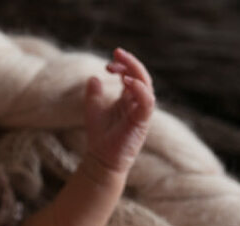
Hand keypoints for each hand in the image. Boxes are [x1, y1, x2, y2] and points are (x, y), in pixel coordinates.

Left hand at [85, 48, 154, 173]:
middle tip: (117, 53)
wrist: (101, 159)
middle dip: (130, 63)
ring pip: (147, 86)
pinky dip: (139, 90)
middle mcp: (138, 103)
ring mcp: (141, 112)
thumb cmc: (100, 136)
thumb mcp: (93, 110)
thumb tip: (93, 77)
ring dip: (136, 73)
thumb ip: (94, 94)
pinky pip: (147, 102)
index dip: (123, 65)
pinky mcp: (142, 121)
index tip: (109, 63)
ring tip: (121, 68)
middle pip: (141, 76)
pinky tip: (128, 82)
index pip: (131, 76)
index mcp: (128, 99)